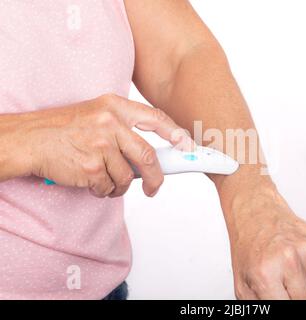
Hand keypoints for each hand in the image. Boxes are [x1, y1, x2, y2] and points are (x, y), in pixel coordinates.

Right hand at [24, 94, 192, 196]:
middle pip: (148, 156)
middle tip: (155, 187)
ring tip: (104, 179)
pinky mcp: (90, 167)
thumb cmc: (62, 129)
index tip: (188, 147)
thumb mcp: (96, 114)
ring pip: (127, 177)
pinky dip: (103, 190)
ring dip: (119, 186)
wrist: (29, 139)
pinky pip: (109, 187)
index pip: (156, 118)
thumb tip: (150, 155)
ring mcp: (100, 145)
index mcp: (115, 106)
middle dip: (156, 177)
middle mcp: (110, 123)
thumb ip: (124, 128)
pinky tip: (91, 181)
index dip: (177, 134)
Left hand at [228, 186, 305, 299]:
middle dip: (296, 298)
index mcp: (265, 273)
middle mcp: (287, 260)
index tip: (284, 298)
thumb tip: (277, 311)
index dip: (286, 304)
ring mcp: (305, 249)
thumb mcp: (243, 284)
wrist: (256, 214)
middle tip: (283, 286)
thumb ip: (260, 306)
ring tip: (289, 272)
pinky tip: (303, 265)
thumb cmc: (249, 247)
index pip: (289, 308)